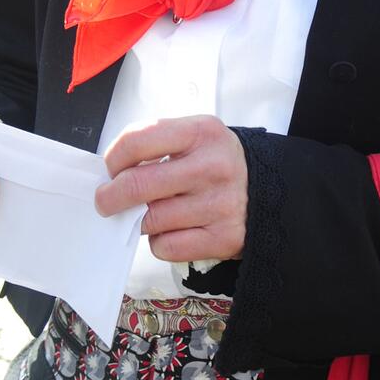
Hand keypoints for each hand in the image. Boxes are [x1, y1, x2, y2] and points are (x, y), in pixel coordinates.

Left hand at [95, 116, 246, 263]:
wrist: (272, 191)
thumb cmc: (219, 163)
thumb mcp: (196, 136)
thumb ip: (156, 145)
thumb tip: (111, 175)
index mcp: (201, 133)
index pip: (136, 142)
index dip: (113, 159)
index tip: (111, 170)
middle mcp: (212, 167)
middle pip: (136, 185)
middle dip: (110, 197)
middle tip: (106, 201)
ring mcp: (218, 205)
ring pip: (149, 220)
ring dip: (140, 220)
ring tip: (155, 211)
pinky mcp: (222, 238)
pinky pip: (166, 246)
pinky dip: (161, 242)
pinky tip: (174, 229)